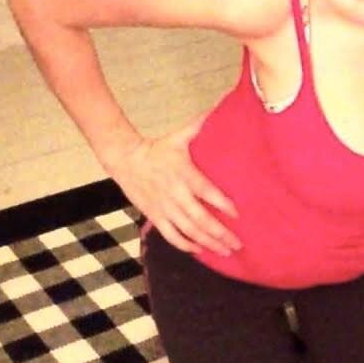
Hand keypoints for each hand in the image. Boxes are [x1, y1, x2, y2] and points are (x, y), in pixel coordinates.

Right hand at [103, 115, 240, 255]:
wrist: (125, 159)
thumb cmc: (156, 149)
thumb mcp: (179, 136)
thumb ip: (199, 126)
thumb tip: (217, 111)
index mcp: (184, 174)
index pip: (206, 192)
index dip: (222, 204)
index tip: (238, 214)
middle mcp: (175, 194)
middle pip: (200, 219)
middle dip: (220, 233)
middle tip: (238, 243)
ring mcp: (164, 208)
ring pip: (188, 231)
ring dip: (208, 243)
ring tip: (225, 251)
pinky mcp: (154, 216)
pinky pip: (171, 235)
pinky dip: (185, 245)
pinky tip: (199, 251)